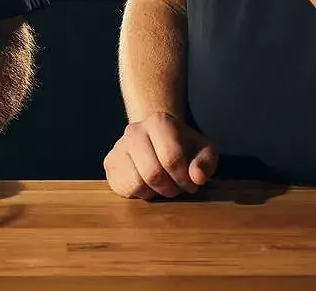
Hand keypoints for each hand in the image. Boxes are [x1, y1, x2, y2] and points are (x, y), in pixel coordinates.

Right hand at [103, 112, 218, 199]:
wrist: (157, 139)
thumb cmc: (183, 147)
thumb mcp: (203, 150)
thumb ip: (206, 162)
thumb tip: (197, 177)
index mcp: (159, 121)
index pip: (172, 158)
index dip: (185, 179)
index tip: (192, 183)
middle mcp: (135, 130)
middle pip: (153, 173)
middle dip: (171, 189)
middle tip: (178, 188)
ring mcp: (119, 146)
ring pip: (137, 184)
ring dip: (155, 193)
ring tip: (163, 187)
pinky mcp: (110, 163)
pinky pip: (124, 189)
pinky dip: (140, 194)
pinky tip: (149, 186)